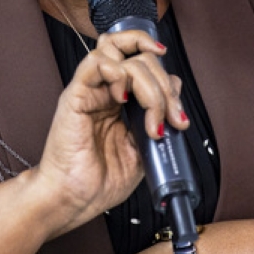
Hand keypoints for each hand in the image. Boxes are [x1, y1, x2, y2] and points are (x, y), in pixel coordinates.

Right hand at [33, 29, 189, 238]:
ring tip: (151, 116)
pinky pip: (96, 62)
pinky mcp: (76, 95)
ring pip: (121, 52)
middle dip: (164, 86)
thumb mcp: (143, 148)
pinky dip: (118, 73)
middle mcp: (106, 90)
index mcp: (121, 101)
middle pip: (140, 57)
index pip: (145, 63)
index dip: (168, 82)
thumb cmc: (101, 181)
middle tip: (171, 119)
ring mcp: (91, 90)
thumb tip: (175, 89)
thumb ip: (157, 118)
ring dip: (148, 82)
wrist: (75, 200)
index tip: (179, 115)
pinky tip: (123, 99)